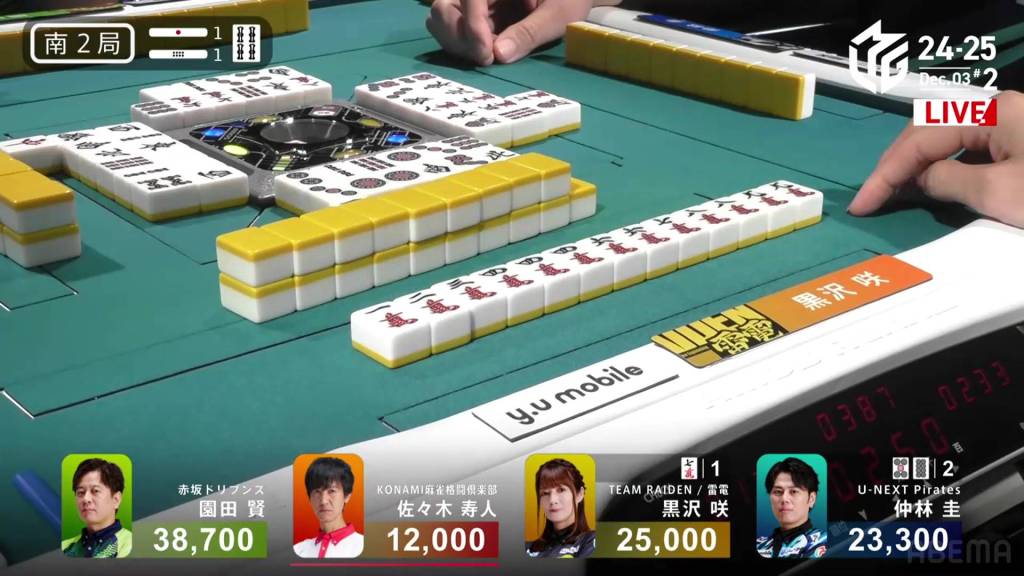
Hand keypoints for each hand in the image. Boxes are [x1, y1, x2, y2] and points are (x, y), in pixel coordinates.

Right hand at [427, 0, 616, 65]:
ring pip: (442, 21)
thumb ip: (530, 32)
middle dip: (459, 38)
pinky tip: (486, 55)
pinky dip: (464, 47)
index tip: (487, 53)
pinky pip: (455, 32)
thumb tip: (499, 55)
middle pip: (443, 8)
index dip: (471, 25)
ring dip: (458, 45)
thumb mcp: (558, 13)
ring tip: (487, 58)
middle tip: (486, 60)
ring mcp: (473, 3)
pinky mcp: (475, 17)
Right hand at [848, 90, 1023, 226]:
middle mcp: (996, 110)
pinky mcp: (1019, 144)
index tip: (859, 206)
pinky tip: (929, 183)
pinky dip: (941, 166)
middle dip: (895, 164)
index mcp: (989, 113)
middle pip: (928, 132)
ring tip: (892, 191)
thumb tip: (922, 180)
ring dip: (916, 164)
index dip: (885, 175)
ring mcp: (1010, 125)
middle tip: (870, 197)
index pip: (920, 142)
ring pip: (946, 140)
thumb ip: (948, 181)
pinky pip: (966, 150)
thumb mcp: (996, 192)